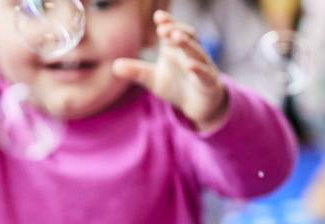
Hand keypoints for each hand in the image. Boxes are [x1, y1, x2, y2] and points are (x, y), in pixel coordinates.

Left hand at [112, 11, 228, 131]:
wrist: (197, 106)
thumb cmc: (176, 86)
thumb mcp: (153, 79)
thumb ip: (136, 71)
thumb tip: (115, 66)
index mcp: (176, 49)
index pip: (173, 31)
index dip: (168, 22)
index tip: (158, 16)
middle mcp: (191, 54)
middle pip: (187, 37)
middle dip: (176, 30)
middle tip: (163, 27)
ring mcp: (202, 67)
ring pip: (197, 52)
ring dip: (187, 44)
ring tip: (176, 37)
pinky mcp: (209, 83)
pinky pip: (205, 74)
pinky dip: (199, 69)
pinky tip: (190, 66)